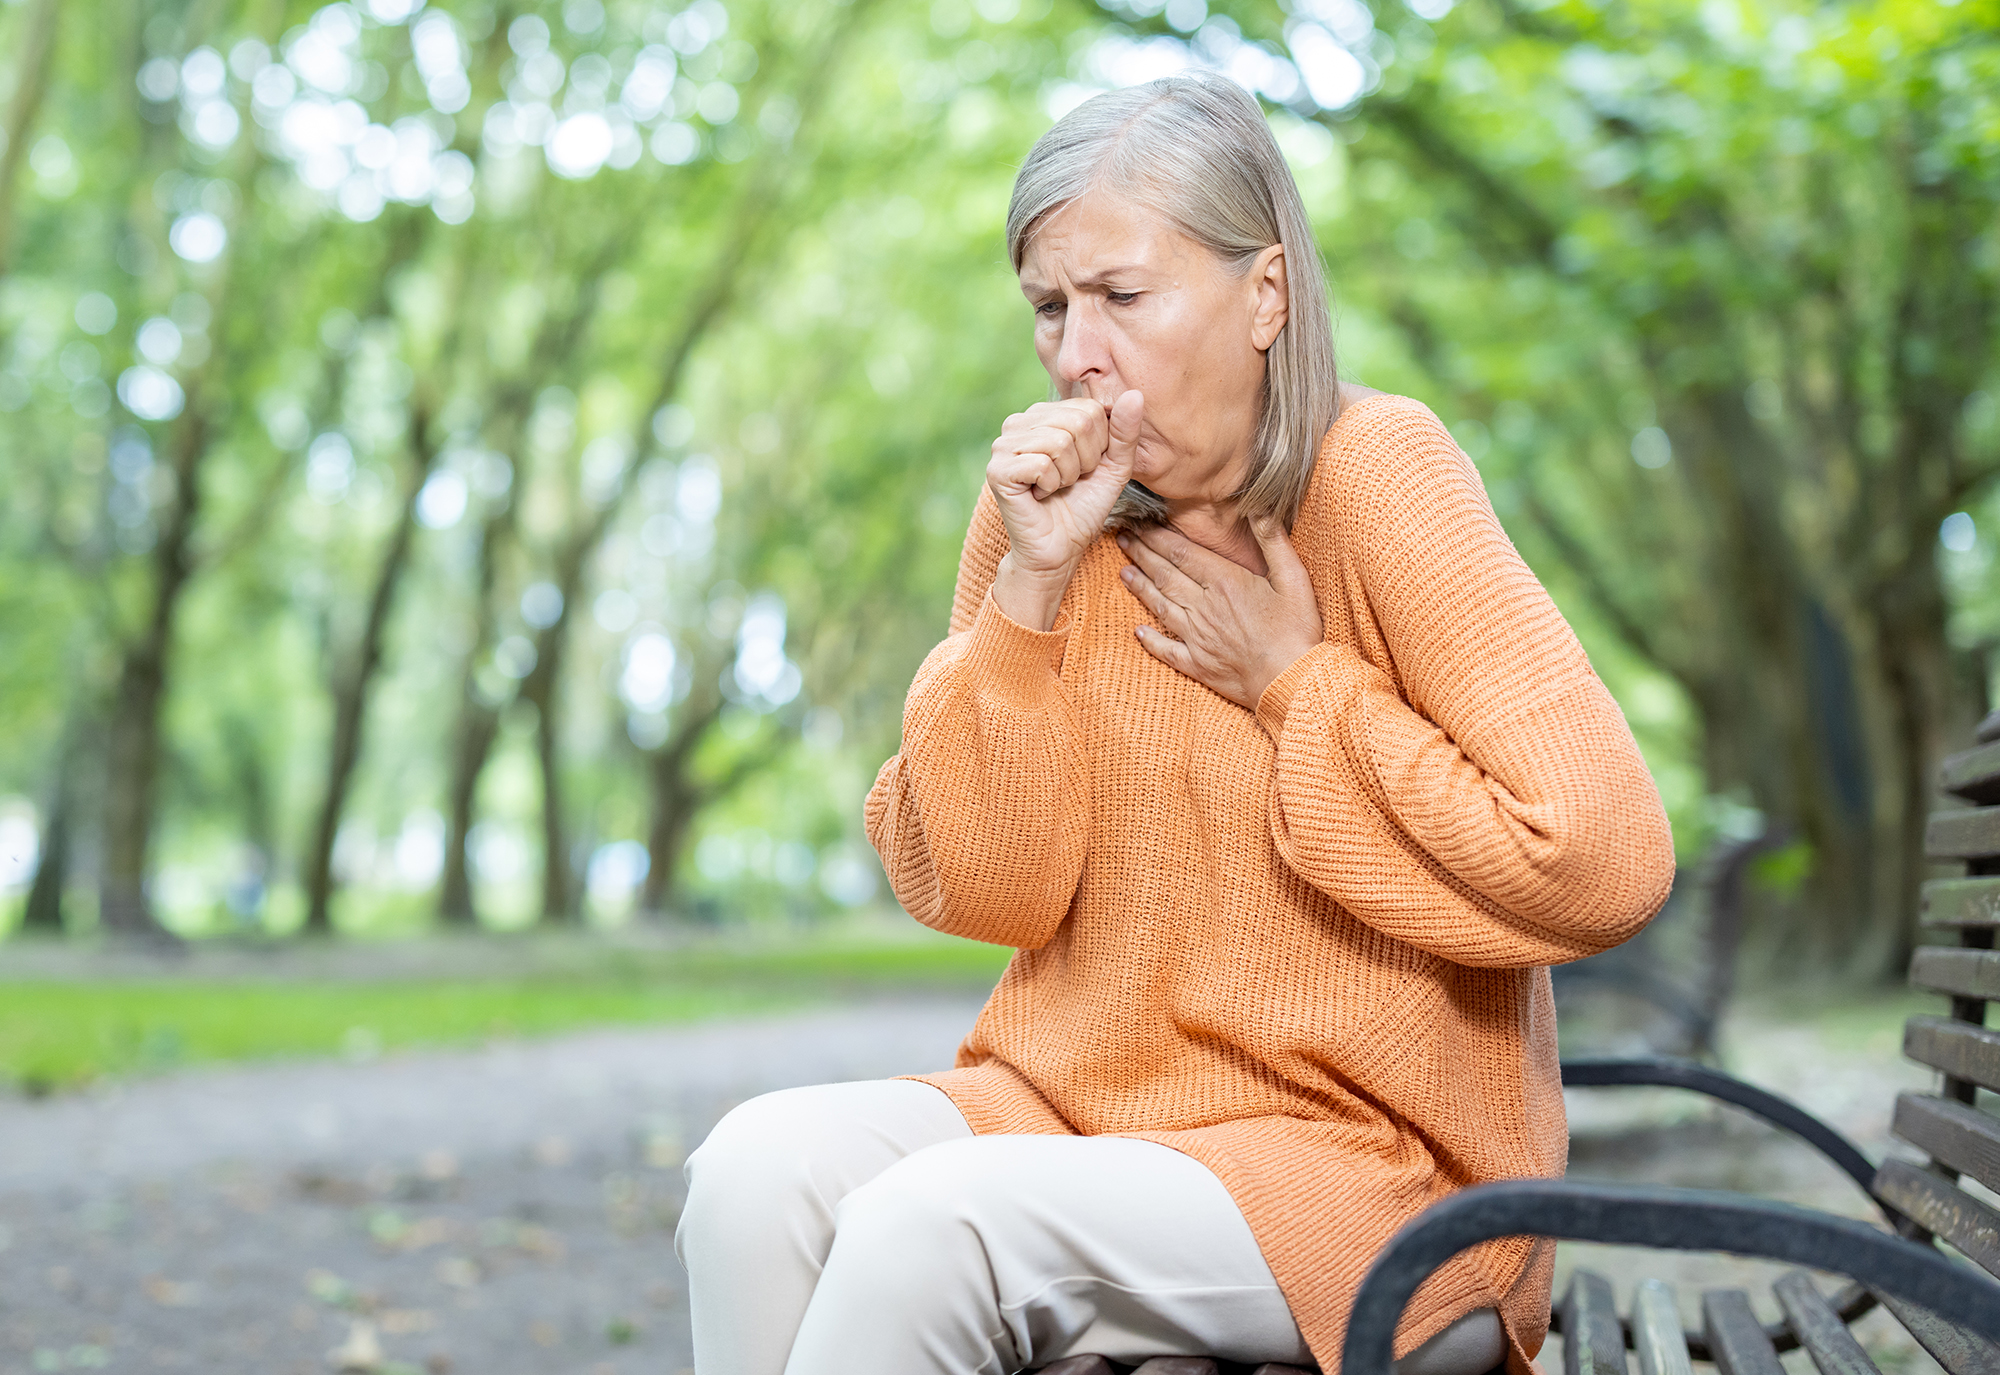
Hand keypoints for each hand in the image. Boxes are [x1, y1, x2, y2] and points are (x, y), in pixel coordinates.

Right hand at [986, 392, 1142, 629]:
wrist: (1060, 547)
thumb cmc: (1084, 505)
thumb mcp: (1113, 466)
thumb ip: (1124, 431)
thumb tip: (1135, 394)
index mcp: (1044, 414)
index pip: (1090, 410)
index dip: (1099, 446)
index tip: (1084, 468)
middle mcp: (1018, 422)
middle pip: (1077, 423)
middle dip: (1085, 460)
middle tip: (1069, 481)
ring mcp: (1003, 444)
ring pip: (1060, 442)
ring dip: (1068, 475)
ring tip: (1055, 487)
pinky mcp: (997, 469)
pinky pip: (1042, 464)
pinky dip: (1051, 486)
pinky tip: (1040, 495)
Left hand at [1116, 518, 1322, 709]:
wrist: (1292, 681)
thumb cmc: (1297, 630)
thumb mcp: (1294, 578)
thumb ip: (1274, 542)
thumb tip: (1259, 509)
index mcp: (1224, 583)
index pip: (1181, 553)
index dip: (1157, 537)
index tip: (1140, 524)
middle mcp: (1203, 607)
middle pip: (1165, 575)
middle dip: (1141, 554)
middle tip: (1123, 538)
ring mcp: (1196, 637)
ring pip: (1160, 606)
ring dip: (1140, 588)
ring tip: (1124, 572)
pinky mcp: (1197, 664)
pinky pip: (1166, 650)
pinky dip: (1150, 639)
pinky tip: (1138, 631)